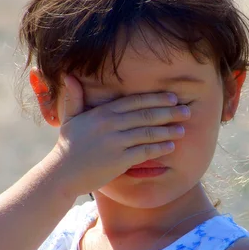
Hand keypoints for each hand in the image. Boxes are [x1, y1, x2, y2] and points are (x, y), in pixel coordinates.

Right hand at [49, 75, 189, 195]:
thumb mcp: (69, 119)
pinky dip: (159, 148)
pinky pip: (145, 152)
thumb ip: (75, 98)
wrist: (61, 174)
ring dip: (168, 130)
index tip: (172, 97)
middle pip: (146, 115)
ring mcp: (115, 142)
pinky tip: (170, 147)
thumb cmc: (67, 147)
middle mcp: (110, 125)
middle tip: (187, 111)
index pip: (134, 102)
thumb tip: (69, 76)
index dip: (156, 99)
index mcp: (102, 113)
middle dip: (169, 112)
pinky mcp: (119, 160)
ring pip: (148, 133)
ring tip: (183, 129)